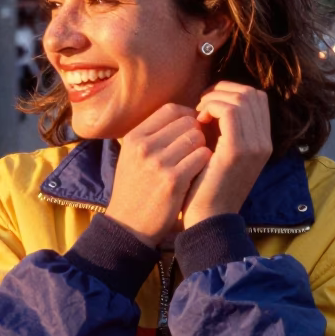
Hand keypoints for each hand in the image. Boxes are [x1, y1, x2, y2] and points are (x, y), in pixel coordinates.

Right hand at [106, 104, 211, 246]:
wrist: (129, 226)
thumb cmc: (135, 189)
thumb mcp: (132, 156)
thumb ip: (152, 135)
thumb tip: (183, 115)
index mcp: (134, 137)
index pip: (170, 110)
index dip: (188, 114)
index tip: (194, 126)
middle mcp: (144, 146)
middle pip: (187, 121)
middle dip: (198, 131)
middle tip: (199, 146)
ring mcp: (159, 163)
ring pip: (197, 137)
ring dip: (202, 146)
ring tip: (197, 160)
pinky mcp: (173, 181)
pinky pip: (201, 157)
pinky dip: (205, 162)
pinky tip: (201, 171)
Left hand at [182, 83, 271, 229]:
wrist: (207, 220)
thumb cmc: (207, 187)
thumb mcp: (222, 155)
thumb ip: (226, 131)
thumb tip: (214, 101)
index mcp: (263, 143)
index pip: (257, 98)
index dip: (232, 92)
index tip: (209, 104)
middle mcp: (264, 143)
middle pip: (252, 93)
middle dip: (223, 90)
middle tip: (201, 105)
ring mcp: (255, 146)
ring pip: (241, 98)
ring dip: (214, 98)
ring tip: (198, 114)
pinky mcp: (238, 150)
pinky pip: (229, 111)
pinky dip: (211, 107)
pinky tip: (198, 122)